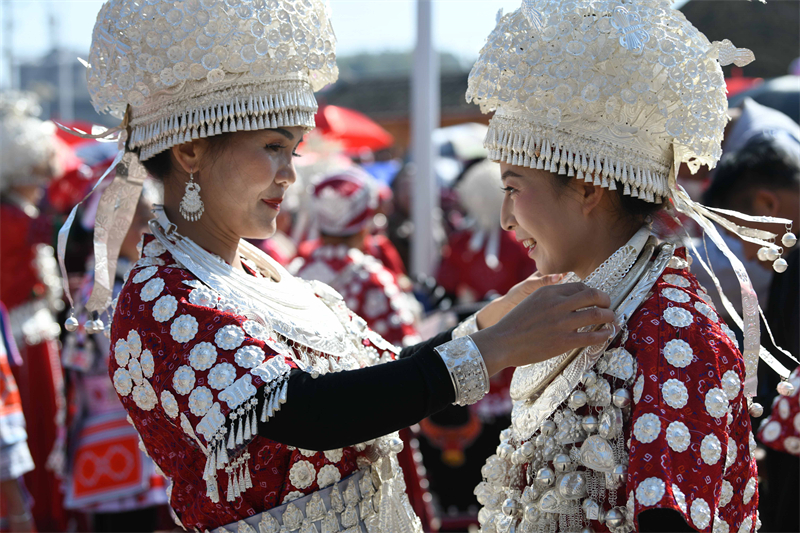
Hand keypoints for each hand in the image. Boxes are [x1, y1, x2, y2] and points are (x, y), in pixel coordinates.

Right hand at [470, 282, 613, 376]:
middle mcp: (557, 304)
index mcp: (549, 291)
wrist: (502, 342)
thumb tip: (570, 298)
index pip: (580, 286)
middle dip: (606, 300)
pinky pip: (592, 336)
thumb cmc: (515, 323)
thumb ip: (550, 297)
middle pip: (593, 295)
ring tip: (611, 320)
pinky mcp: (564, 341)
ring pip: (596, 314)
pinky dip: (604, 334)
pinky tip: (607, 335)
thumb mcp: (531, 301)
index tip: (597, 298)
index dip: (593, 292)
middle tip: (609, 306)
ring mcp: (562, 323)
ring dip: (609, 316)